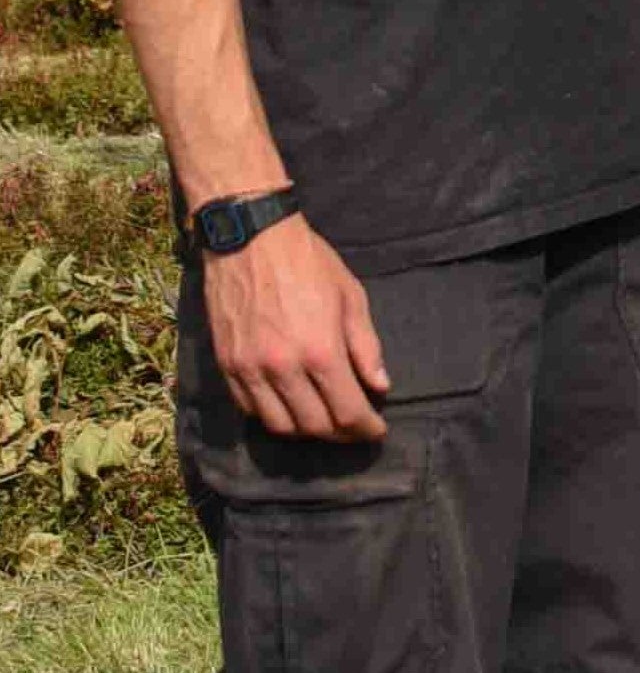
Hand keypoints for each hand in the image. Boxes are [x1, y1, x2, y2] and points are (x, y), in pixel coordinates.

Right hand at [201, 218, 391, 442]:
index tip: (376, 431)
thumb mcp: (350, 297)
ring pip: (279, 426)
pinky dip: (273, 416)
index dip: (365, 429)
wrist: (250, 238)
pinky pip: (250, 409)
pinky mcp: (226, 365)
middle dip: (340, 434)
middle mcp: (283, 368)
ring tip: (323, 420)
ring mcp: (249, 369)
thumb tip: (380, 386)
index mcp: (320, 351)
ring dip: (306, 431)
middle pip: (314, 427)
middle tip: (353, 428)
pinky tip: (290, 406)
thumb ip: (366, 347)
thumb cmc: (308, 262)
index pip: (347, 412)